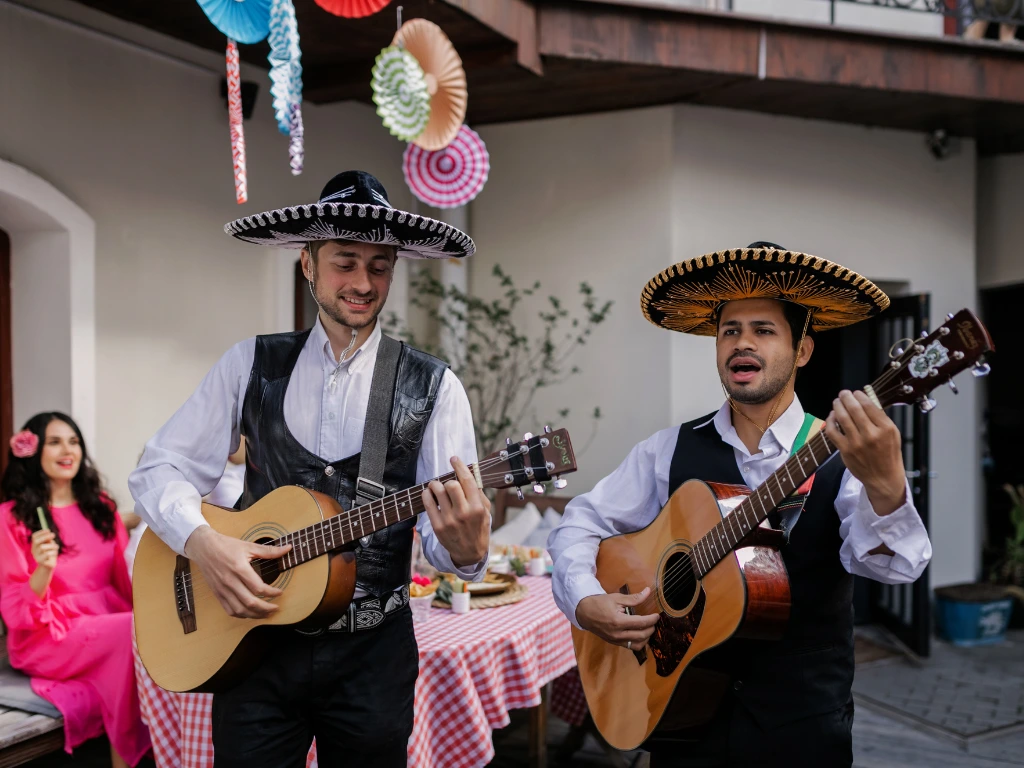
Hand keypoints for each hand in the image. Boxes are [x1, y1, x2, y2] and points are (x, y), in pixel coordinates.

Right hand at [31, 530, 57, 570]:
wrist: (48, 566)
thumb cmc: (50, 553)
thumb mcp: (49, 545)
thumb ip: (48, 540)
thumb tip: (49, 533)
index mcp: (35, 545)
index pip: (34, 537)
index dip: (41, 532)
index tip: (48, 530)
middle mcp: (34, 550)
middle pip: (36, 541)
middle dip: (45, 537)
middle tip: (53, 535)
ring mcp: (36, 556)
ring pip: (42, 547)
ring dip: (51, 545)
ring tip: (56, 547)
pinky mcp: (40, 561)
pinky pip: (47, 554)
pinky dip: (53, 552)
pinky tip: (55, 553)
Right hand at [183, 525, 290, 618]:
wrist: (203, 547)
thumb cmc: (226, 545)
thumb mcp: (248, 546)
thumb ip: (269, 550)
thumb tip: (287, 548)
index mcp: (239, 568)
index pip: (258, 588)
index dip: (272, 593)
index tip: (280, 592)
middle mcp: (230, 581)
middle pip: (250, 602)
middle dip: (266, 608)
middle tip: (276, 608)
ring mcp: (222, 589)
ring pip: (240, 610)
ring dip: (255, 615)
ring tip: (266, 614)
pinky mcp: (217, 593)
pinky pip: (229, 610)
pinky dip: (241, 615)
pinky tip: (250, 613)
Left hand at [422, 457, 490, 567]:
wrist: (470, 553)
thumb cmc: (478, 529)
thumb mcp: (486, 512)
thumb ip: (479, 494)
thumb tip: (468, 475)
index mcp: (478, 507)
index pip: (467, 480)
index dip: (459, 466)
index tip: (454, 459)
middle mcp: (464, 513)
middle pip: (451, 484)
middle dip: (448, 480)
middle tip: (447, 483)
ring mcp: (450, 520)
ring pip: (438, 491)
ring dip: (435, 485)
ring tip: (436, 486)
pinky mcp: (438, 526)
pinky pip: (428, 503)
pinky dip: (426, 494)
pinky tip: (429, 494)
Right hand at [575, 589, 660, 649]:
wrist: (584, 613)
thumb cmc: (599, 603)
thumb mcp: (617, 598)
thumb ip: (634, 598)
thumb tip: (647, 592)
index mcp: (618, 621)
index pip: (641, 623)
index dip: (652, 619)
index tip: (657, 615)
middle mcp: (618, 634)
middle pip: (642, 636)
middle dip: (651, 628)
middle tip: (654, 621)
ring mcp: (616, 640)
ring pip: (638, 645)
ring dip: (646, 638)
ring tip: (648, 628)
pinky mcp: (614, 643)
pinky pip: (631, 647)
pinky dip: (639, 642)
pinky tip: (640, 634)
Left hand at [824, 390, 906, 515]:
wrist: (884, 478)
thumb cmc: (888, 455)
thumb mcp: (893, 434)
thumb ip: (880, 418)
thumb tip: (866, 400)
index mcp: (886, 428)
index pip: (869, 405)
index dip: (860, 396)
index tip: (856, 392)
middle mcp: (872, 434)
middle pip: (854, 409)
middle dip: (846, 397)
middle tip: (844, 393)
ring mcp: (857, 443)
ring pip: (842, 417)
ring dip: (837, 406)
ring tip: (837, 401)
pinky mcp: (845, 450)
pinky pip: (832, 431)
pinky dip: (830, 421)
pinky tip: (832, 416)